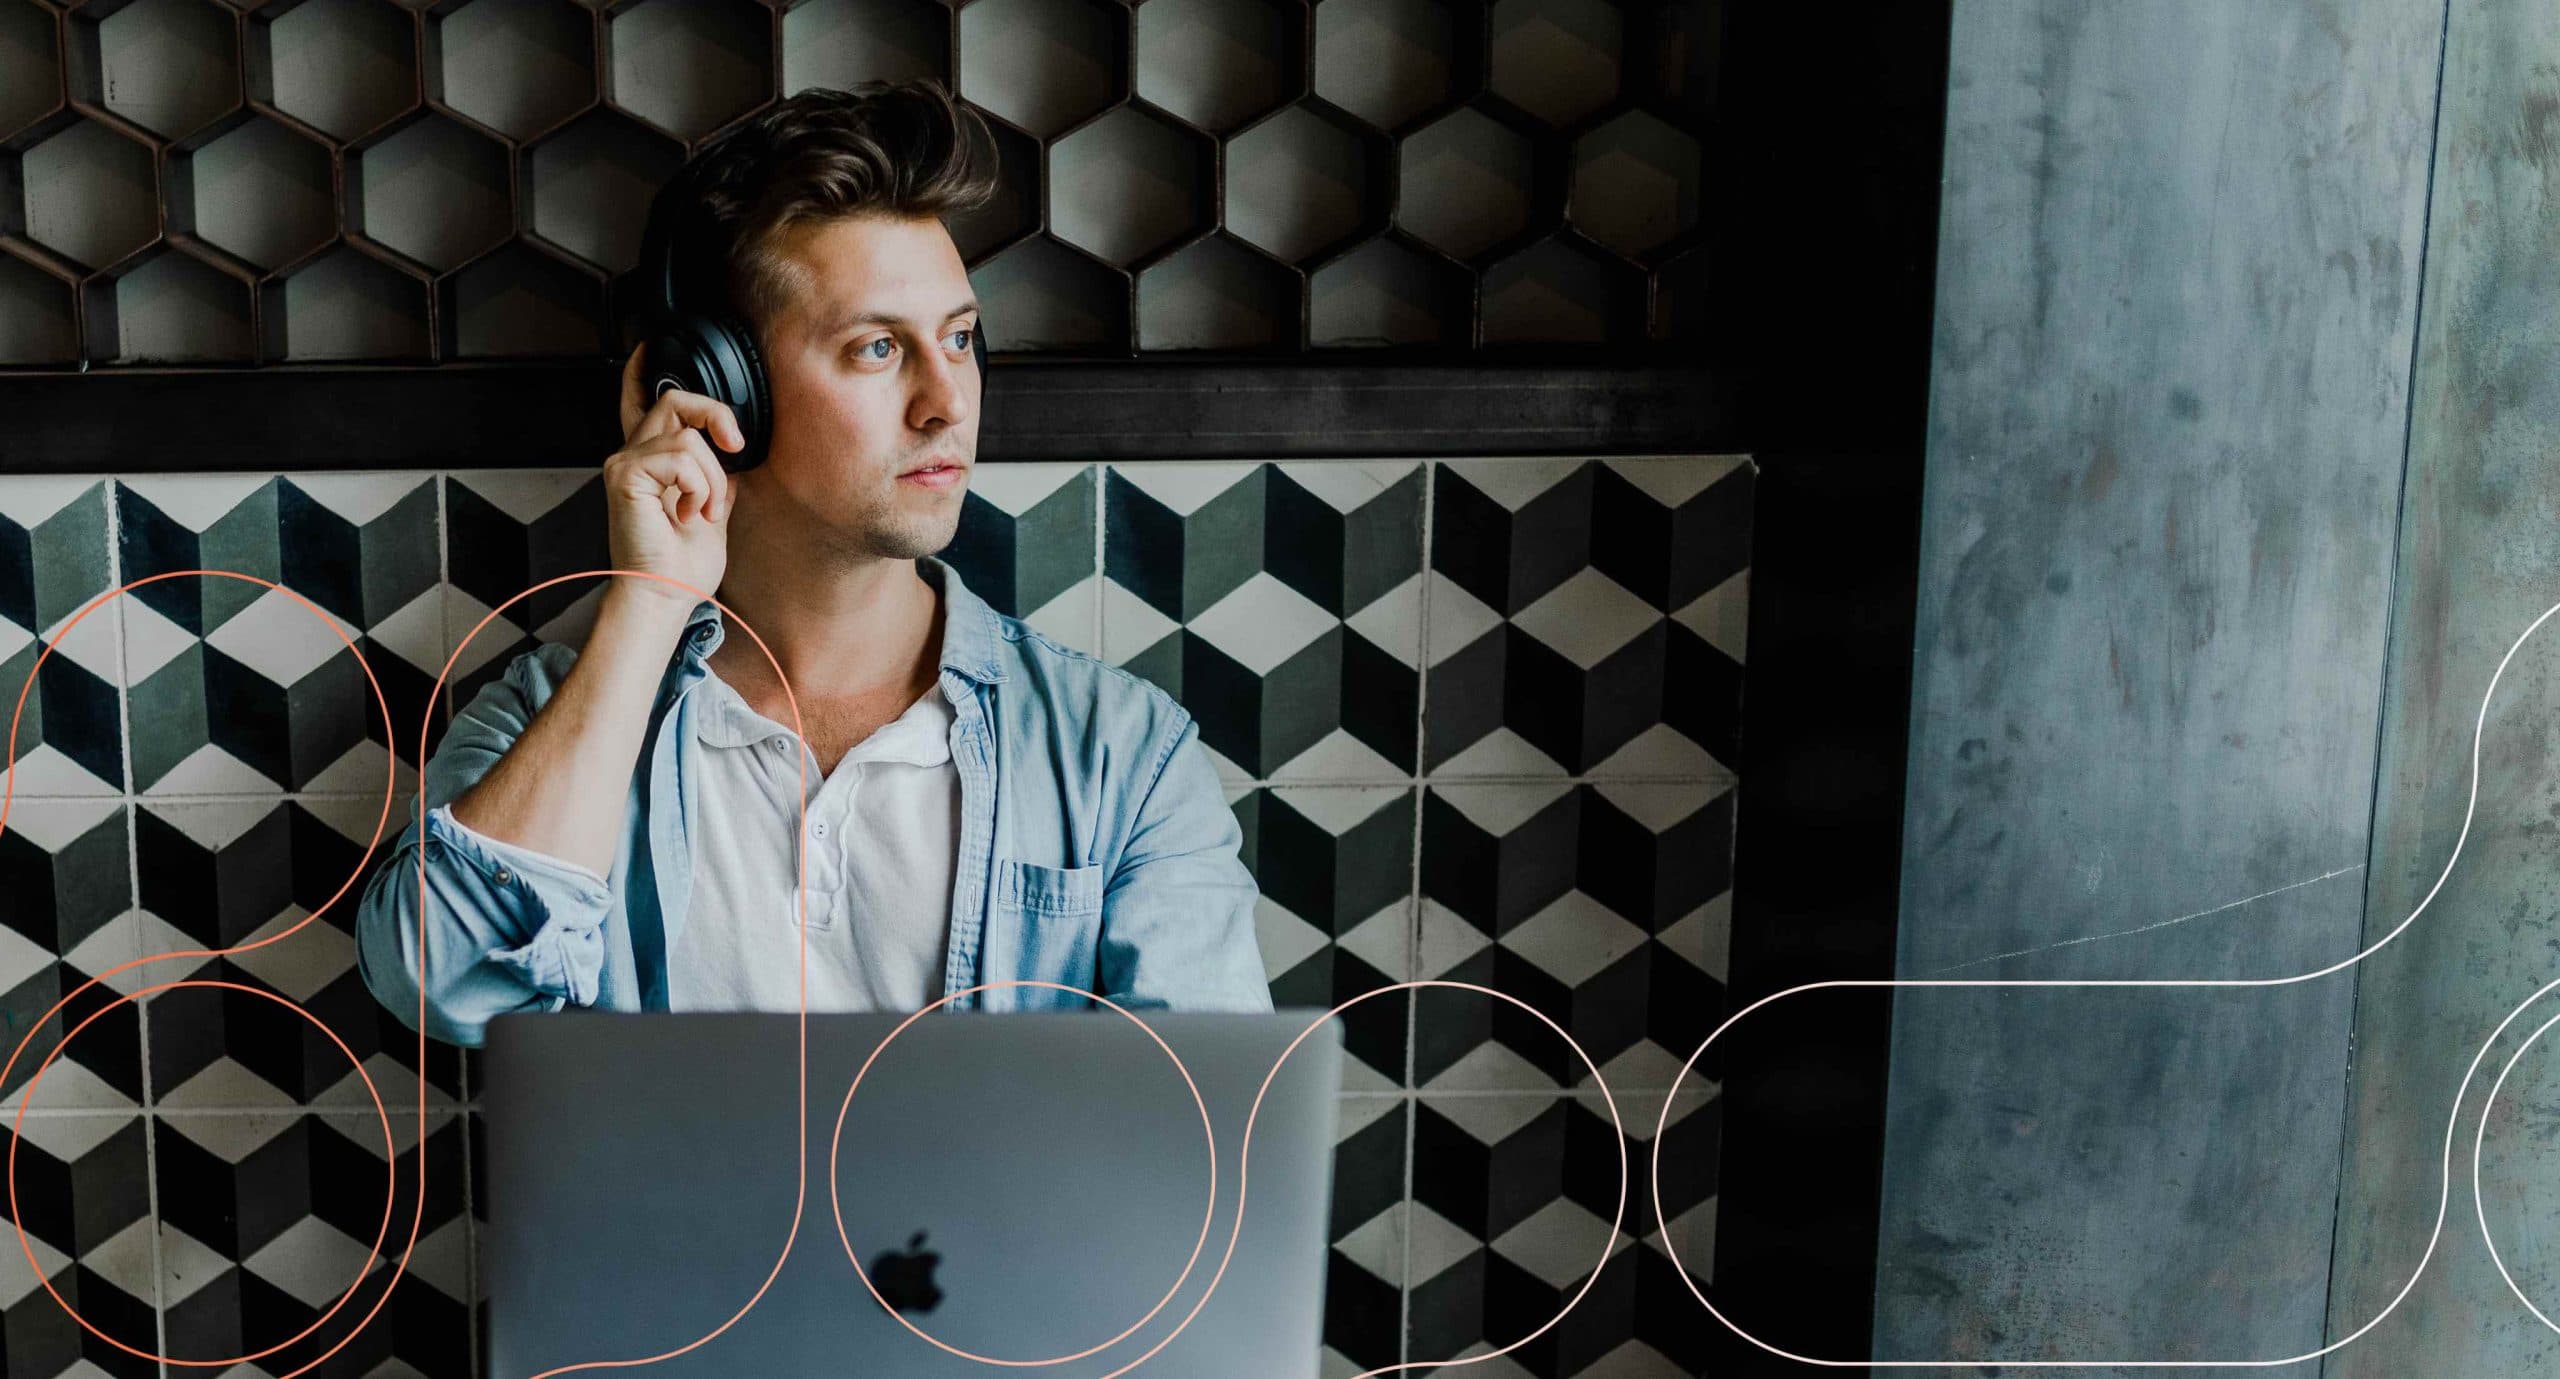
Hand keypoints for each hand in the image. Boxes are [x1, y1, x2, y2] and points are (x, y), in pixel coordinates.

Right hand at [604, 345, 741, 607]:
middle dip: (716, 416)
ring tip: (704, 509)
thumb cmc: (683, 562)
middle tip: (736, 447)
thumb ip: (714, 473)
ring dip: (713, 477)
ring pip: (688, 435)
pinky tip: (690, 512)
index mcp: (651, 461)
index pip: (641, 403)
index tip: (649, 349)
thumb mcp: (712, 506)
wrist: (666, 593)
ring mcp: (625, 463)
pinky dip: (699, 486)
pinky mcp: (625, 475)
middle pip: (675, 399)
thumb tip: (729, 451)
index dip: (643, 372)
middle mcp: (633, 455)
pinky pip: (680, 457)